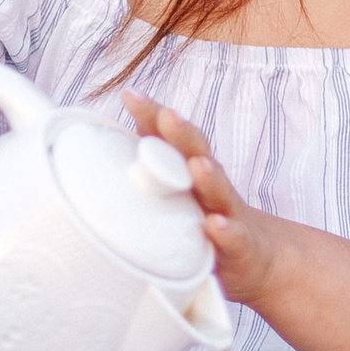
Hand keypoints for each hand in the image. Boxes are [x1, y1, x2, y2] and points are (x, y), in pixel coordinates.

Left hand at [123, 91, 291, 305]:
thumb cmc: (203, 219)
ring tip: (198, 164)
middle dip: (182, 133)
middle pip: (197, 152)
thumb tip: (96, 152)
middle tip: (166, 115)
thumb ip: (146, 172)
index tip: (130, 95)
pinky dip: (224, 231)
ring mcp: (227, 212)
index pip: (171, 137)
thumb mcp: (175, 194)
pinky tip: (214, 225)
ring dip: (208, 177)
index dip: (153, 115)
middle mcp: (208, 185)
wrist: (253, 255)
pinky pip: (233, 237)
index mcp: (188, 170)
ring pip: (219, 191)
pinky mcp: (239, 245)